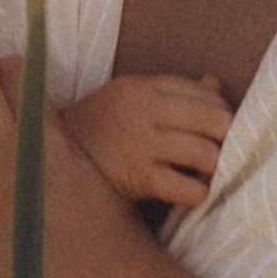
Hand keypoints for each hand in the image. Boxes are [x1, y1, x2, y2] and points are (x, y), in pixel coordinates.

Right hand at [63, 72, 232, 211]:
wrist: (48, 157)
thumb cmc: (100, 124)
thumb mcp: (130, 95)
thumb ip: (172, 90)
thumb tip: (216, 85)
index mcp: (143, 87)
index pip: (204, 94)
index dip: (222, 111)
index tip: (223, 127)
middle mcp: (144, 112)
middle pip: (213, 120)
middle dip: (228, 137)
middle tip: (227, 149)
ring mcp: (141, 145)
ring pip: (205, 154)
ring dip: (216, 165)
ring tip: (211, 170)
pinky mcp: (138, 179)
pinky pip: (186, 187)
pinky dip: (198, 192)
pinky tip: (194, 191)